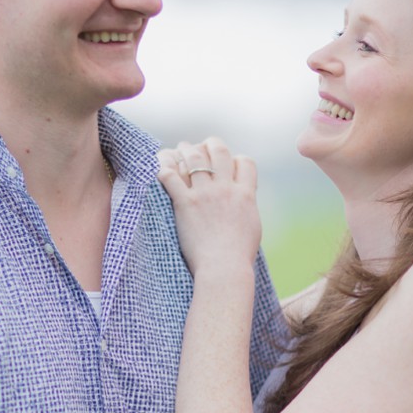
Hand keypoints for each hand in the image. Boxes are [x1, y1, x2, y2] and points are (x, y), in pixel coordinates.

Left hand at [156, 137, 260, 277]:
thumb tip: (243, 204)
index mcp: (245, 194)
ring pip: (194, 158)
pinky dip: (163, 166)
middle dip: (209, 144)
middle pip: (219, 152)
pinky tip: (159, 165)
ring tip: (178, 151)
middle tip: (200, 147)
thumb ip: (246, 209)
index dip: (235, 158)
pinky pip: (170, 176)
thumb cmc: (238, 255)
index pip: (245, 162)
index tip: (227, 163)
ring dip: (184, 150)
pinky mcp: (185, 203)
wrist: (224, 267)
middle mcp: (226, 189)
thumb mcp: (252, 227)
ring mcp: (205, 194)